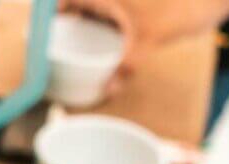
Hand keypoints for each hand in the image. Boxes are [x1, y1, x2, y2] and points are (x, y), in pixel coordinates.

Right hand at [58, 0, 228, 93]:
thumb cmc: (182, 7)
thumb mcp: (148, 41)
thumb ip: (125, 67)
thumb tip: (108, 90)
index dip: (53, 10)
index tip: (45, 28)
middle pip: (82, 2)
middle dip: (70, 19)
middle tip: (60, 43)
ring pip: (100, 6)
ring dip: (89, 20)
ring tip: (80, 44)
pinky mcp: (141, 3)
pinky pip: (116, 11)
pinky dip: (108, 21)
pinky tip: (110, 40)